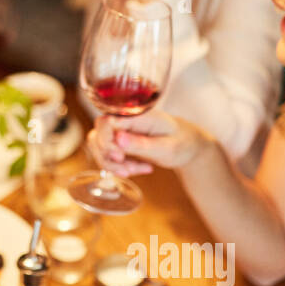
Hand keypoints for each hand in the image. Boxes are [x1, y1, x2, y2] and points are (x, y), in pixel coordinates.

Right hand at [85, 109, 211, 175]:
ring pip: (98, 147)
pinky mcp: (118, 141)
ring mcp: (119, 130)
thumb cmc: (181, 142)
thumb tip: (118, 138)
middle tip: (128, 170)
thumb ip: (142, 143)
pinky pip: (106, 155)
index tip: (120, 156)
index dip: (107, 141)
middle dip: (108, 157)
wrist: (187, 145)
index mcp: (137, 114)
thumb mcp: (167, 148)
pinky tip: (138, 169)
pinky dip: (118, 167)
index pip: (106, 121)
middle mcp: (124, 119)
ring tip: (136, 171)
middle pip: (97, 135)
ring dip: (112, 165)